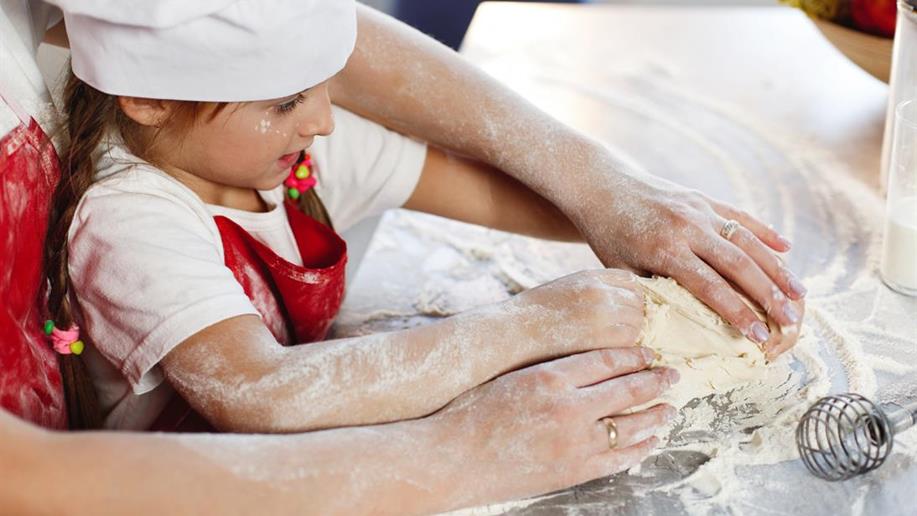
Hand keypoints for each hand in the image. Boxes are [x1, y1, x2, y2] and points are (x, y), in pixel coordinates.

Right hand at [433, 348, 678, 509]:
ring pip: (630, 426)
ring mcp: (574, 443)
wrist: (451, 458)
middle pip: (627, 389)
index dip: (634, 356)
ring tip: (669, 408)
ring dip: (655, 415)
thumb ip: (551, 370)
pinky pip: (617, 459)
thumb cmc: (471, 413)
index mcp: (551, 377)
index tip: (650, 353)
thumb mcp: (512, 377)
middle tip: (674, 375)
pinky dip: (638, 448)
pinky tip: (649, 441)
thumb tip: (586, 365)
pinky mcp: (572, 471)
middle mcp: (569, 407)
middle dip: (655, 381)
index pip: (607, 360)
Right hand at [502, 269, 644, 355]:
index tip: (628, 309)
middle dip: (636, 314)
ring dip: (635, 333)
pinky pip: (633, 343)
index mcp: (591, 276)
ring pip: (640, 322)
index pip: (630, 280)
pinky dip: (629, 349)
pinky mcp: (606, 340)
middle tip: (626, 330)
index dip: (632, 295)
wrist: (514, 335)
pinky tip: (614, 355)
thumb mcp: (566, 289)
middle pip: (639, 300)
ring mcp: (605, 315)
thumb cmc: (535, 316)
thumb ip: (594, 290)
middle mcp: (601, 291)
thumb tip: (623, 303)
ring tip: (618, 344)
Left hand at [572, 169, 805, 355]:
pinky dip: (764, 232)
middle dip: (768, 295)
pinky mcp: (702, 197)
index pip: (711, 287)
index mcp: (665, 250)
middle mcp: (687, 227)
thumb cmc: (607, 237)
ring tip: (799, 293)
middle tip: (791, 321)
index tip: (760, 337)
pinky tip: (787, 248)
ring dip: (776, 267)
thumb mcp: (622, 270)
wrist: (600, 187)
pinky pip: (740, 216)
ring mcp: (698, 209)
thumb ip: (655, 294)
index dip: (738, 313)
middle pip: (738, 264)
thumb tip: (685, 327)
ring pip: (747, 240)